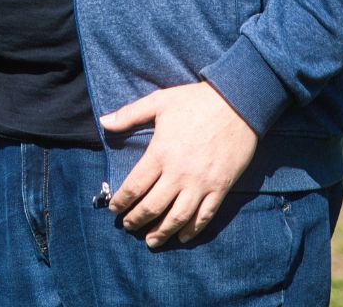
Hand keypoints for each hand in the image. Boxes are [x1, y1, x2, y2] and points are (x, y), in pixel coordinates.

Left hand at [101, 81, 257, 248]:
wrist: (239, 104)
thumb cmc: (196, 101)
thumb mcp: (159, 102)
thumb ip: (129, 114)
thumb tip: (103, 122)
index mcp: (160, 154)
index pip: (134, 186)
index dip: (121, 201)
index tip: (114, 209)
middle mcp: (179, 174)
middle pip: (152, 207)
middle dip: (136, 220)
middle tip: (128, 226)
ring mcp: (201, 184)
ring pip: (177, 218)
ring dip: (161, 232)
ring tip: (151, 241)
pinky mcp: (220, 188)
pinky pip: (205, 216)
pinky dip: (192, 230)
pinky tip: (183, 237)